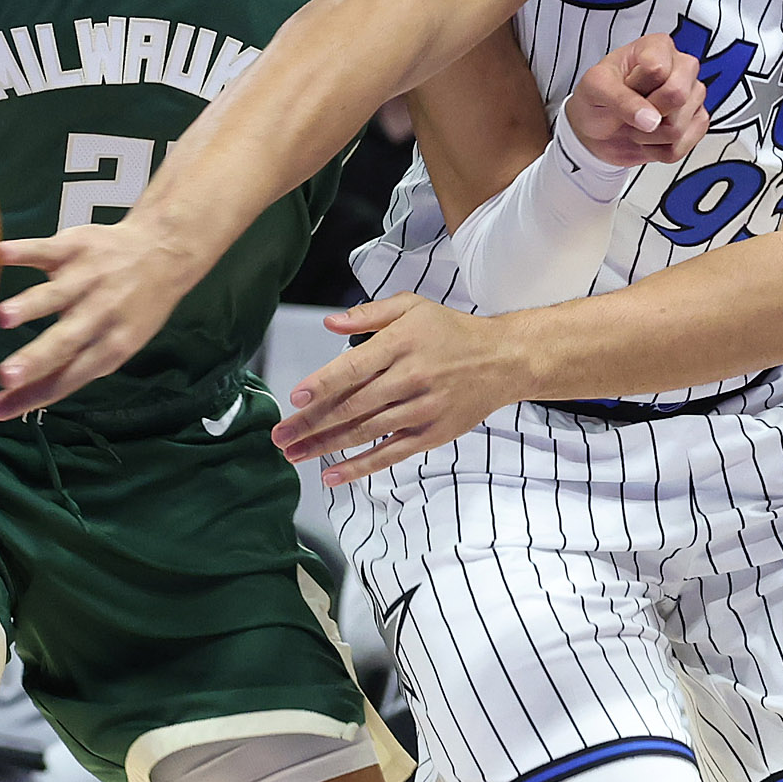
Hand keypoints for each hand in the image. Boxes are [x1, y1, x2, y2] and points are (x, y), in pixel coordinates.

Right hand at [0, 213, 206, 418]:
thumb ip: (72, 367)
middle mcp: (101, 314)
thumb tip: (19, 400)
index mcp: (111, 346)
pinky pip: (45, 249)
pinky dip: (21, 251)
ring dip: (29, 306)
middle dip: (34, 360)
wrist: (162, 253)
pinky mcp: (76, 247)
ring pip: (56, 295)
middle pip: (65, 342)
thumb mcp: (115, 345)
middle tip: (5, 376)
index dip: (32, 396)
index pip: (68, 378)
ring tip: (3, 317)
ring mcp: (88, 279)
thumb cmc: (131, 308)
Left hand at [273, 294, 531, 485]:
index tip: (294, 399)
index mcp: (400, 345)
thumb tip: (329, 323)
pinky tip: (332, 474)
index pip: (353, 368)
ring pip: (365, 432)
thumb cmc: (452, 331)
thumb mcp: (413, 307)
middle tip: (279, 436)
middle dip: (311, 423)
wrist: (503, 360)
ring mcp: (421, 409)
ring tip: (293, 455)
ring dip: (326, 446)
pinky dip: (359, 467)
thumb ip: (369, 314)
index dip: (321, 385)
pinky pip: (389, 454)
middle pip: (352, 406)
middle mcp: (409, 378)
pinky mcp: (431, 434)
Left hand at [562, 33, 705, 167]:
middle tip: (632, 110)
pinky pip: (682, 147)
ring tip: (637, 123)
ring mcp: (692, 96)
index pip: (658, 69)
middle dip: (647, 113)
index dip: (637, 88)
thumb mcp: (596, 89)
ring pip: (679, 126)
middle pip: (678, 95)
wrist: (595, 131)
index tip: (625, 88)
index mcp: (657, 47)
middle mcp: (681, 68)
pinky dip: (658, 151)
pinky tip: (649, 137)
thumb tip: (651, 119)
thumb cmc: (597, 100)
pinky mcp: (695, 122)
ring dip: (649, 136)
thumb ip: (621, 99)